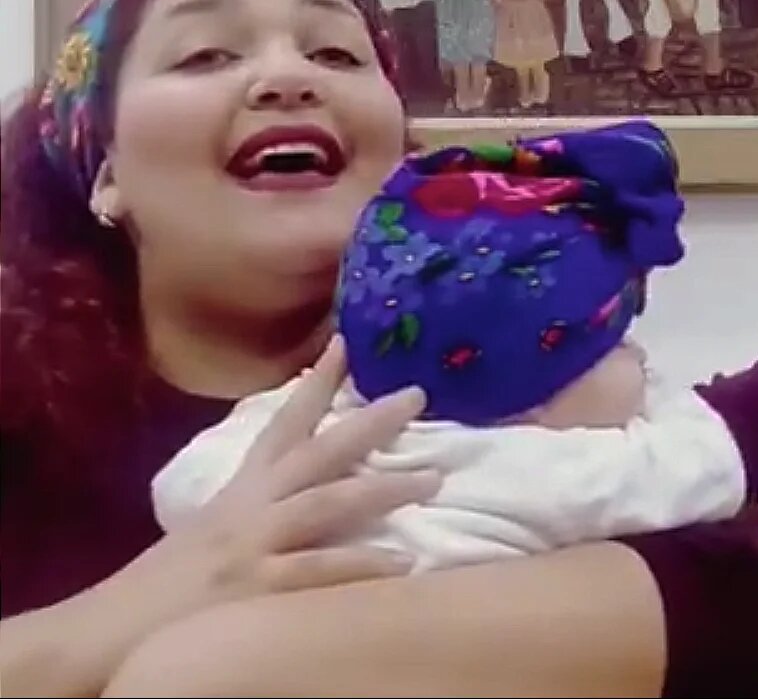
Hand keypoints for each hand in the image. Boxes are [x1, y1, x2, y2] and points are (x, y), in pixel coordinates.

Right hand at [96, 338, 439, 630]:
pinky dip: (362, 564)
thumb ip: (259, 504)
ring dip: (385, 487)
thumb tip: (310, 485)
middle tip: (419, 395)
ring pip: (328, 502)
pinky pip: (318, 571)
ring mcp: (254, 545)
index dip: (316, 383)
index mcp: (241, 489)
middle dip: (371, 422)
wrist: (106, 631)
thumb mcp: (214, 528)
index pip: (283, 424)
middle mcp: (251, 507)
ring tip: (435, 477)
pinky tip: (404, 562)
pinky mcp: (255, 589)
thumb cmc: (166, 586)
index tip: (348, 343)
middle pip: (319, 450)